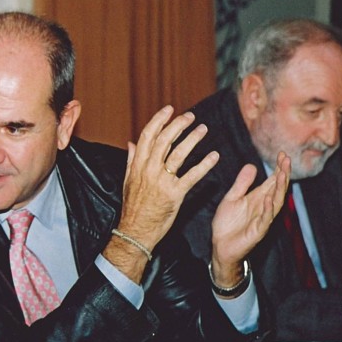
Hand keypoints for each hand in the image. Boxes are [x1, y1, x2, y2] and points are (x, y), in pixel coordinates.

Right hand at [106, 106, 218, 280]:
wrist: (136, 231)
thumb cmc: (133, 207)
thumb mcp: (127, 181)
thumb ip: (131, 160)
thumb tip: (131, 143)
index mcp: (137, 165)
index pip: (147, 136)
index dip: (159, 120)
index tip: (169, 110)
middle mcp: (149, 170)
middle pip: (164, 140)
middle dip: (178, 125)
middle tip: (190, 116)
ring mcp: (162, 182)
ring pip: (179, 154)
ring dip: (192, 139)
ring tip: (203, 129)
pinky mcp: (175, 194)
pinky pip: (192, 176)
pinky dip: (204, 165)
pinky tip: (214, 157)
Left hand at [210, 152, 289, 284]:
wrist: (220, 246)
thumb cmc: (227, 223)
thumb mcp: (232, 198)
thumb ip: (242, 184)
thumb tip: (252, 165)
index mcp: (258, 198)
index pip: (272, 181)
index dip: (278, 168)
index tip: (282, 154)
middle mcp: (264, 207)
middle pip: (277, 189)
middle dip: (282, 174)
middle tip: (286, 159)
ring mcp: (263, 219)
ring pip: (276, 202)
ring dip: (279, 189)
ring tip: (282, 175)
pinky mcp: (258, 231)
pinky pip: (265, 219)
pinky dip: (268, 209)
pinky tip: (269, 199)